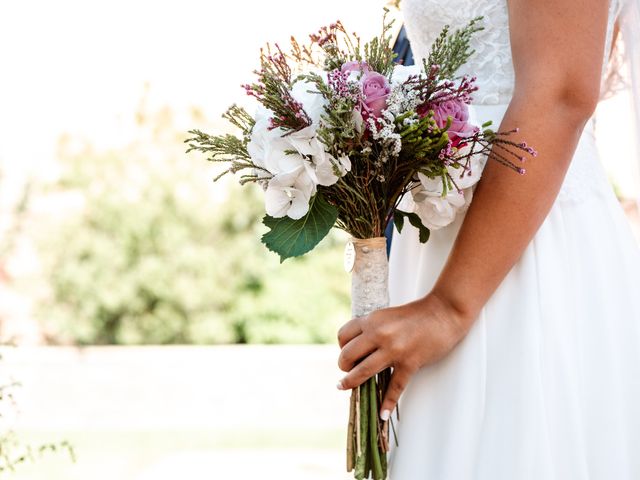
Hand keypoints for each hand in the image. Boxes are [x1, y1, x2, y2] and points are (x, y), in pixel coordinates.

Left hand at [336, 292, 470, 420]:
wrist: (443, 312)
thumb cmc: (417, 314)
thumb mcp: (387, 315)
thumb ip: (373, 328)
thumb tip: (359, 347)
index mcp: (372, 320)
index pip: (343, 335)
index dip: (341, 346)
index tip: (346, 352)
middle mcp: (379, 334)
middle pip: (348, 355)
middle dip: (344, 366)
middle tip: (347, 370)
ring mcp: (394, 350)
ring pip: (363, 371)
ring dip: (351, 382)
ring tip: (345, 387)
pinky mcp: (410, 363)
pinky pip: (394, 387)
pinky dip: (387, 403)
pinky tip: (382, 414)